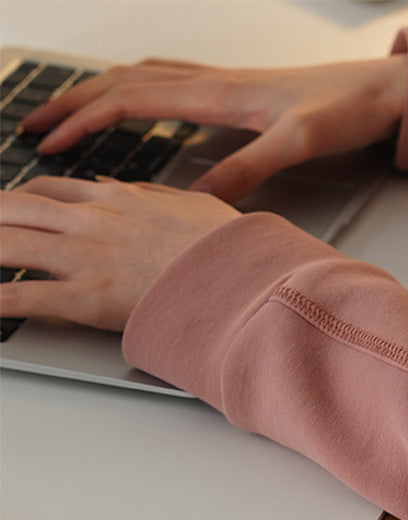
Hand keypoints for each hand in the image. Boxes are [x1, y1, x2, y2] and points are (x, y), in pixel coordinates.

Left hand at [0, 177, 239, 330]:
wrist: (240, 276)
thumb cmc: (226, 249)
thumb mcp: (196, 208)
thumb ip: (158, 196)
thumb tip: (132, 188)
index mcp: (119, 202)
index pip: (50, 191)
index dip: (19, 198)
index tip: (8, 206)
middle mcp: (93, 223)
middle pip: (15, 209)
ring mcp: (86, 259)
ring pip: (8, 244)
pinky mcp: (86, 298)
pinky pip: (23, 297)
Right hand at [22, 54, 407, 202]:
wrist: (380, 91)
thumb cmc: (345, 110)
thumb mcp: (296, 144)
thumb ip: (247, 169)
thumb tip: (197, 199)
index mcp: (218, 93)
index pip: (130, 99)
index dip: (84, 120)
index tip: (50, 143)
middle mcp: (213, 81)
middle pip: (123, 82)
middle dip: (73, 102)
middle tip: (35, 123)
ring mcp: (224, 82)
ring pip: (143, 76)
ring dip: (100, 91)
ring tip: (70, 110)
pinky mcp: (238, 91)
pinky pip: (171, 79)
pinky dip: (139, 87)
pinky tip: (139, 98)